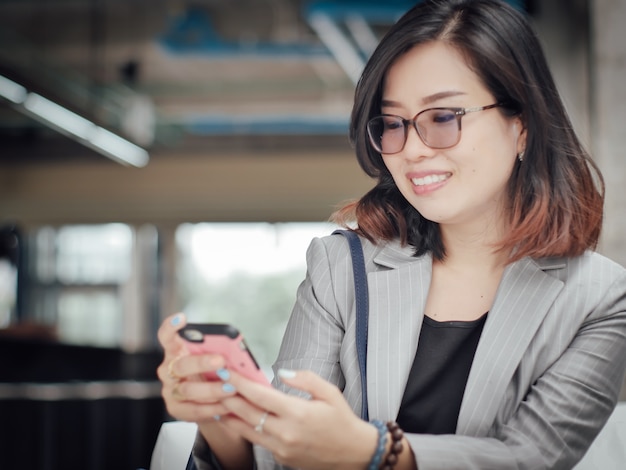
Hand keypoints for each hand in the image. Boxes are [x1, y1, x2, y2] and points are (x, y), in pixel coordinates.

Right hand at [156, 313, 233, 422]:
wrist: (209, 402)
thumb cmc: (213, 373)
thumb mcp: (215, 360)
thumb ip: (219, 353)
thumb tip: (237, 351)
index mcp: (176, 351)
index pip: (166, 336)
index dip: (171, 327)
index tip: (181, 317)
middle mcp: (168, 369)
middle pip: (182, 365)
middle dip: (202, 363)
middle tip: (221, 361)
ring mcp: (169, 390)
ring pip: (188, 390)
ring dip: (211, 389)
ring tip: (231, 388)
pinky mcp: (175, 409)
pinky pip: (193, 409)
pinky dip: (212, 408)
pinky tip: (227, 405)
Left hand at [217, 368, 377, 469]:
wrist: (353, 453)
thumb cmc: (342, 420)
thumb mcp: (330, 392)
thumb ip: (305, 378)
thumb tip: (281, 372)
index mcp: (298, 413)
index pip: (260, 395)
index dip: (240, 382)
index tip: (227, 371)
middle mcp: (286, 433)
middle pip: (247, 413)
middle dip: (228, 396)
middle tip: (215, 382)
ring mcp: (281, 448)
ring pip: (246, 429)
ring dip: (230, 413)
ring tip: (218, 399)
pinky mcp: (280, 457)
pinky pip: (257, 440)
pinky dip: (243, 427)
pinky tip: (236, 417)